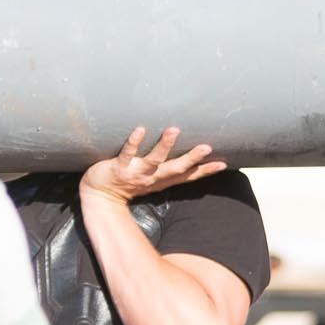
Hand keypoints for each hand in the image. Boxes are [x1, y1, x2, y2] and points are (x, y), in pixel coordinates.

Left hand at [82, 126, 225, 204]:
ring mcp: (135, 172)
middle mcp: (152, 177)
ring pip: (153, 160)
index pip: (188, 175)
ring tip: (174, 130)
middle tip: (207, 146)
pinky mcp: (118, 167)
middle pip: (175, 168)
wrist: (100, 195)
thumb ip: (170, 169)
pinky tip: (140, 129)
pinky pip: (127, 153)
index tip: (224, 163)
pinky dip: (134, 142)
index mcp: (162, 179)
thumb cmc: (129, 182)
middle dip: (192, 158)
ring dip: (164, 145)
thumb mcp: (154, 179)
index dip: (205, 170)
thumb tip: (186, 157)